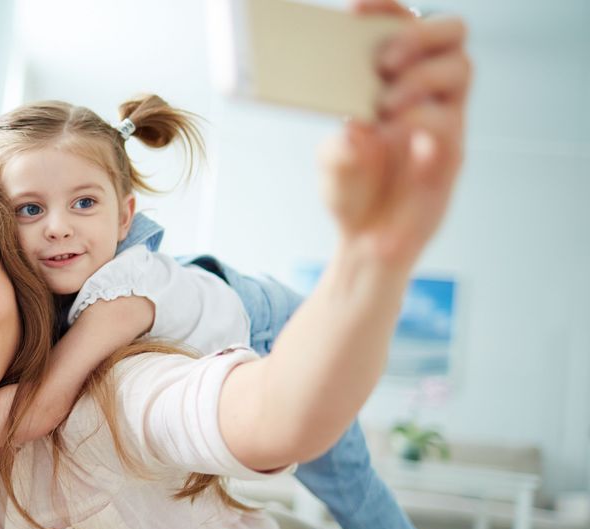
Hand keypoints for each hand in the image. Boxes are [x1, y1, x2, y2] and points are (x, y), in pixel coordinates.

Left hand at [321, 0, 469, 268]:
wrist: (366, 242)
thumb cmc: (352, 191)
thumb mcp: (332, 162)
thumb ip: (340, 146)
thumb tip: (356, 127)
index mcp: (396, 82)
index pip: (407, 26)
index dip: (388, 9)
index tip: (358, 8)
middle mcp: (426, 95)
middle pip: (451, 34)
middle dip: (419, 34)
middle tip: (383, 60)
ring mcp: (442, 122)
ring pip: (460, 68)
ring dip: (420, 75)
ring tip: (384, 103)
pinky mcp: (450, 155)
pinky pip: (448, 122)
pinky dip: (417, 120)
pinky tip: (390, 132)